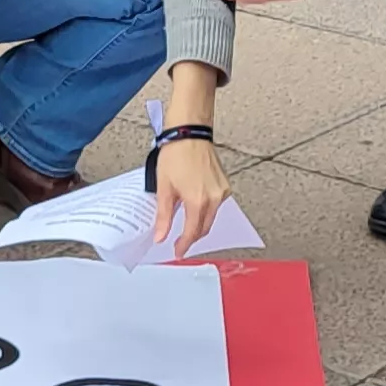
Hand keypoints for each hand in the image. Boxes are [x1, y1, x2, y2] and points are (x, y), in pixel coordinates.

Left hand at [151, 138, 229, 255]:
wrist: (189, 133)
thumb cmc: (176, 154)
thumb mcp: (164, 187)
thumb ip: (163, 215)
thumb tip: (161, 235)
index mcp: (197, 201)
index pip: (192, 232)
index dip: (184, 245)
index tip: (177, 252)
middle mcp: (214, 198)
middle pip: (204, 228)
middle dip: (192, 237)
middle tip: (180, 242)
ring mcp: (222, 191)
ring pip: (211, 217)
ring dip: (199, 223)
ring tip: (186, 224)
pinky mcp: (225, 184)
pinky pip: (217, 204)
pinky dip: (206, 210)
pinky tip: (196, 207)